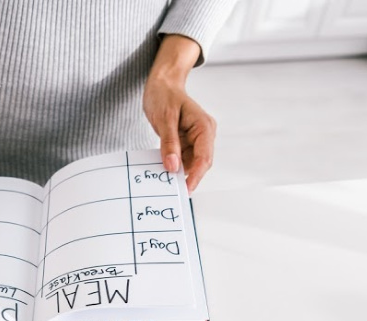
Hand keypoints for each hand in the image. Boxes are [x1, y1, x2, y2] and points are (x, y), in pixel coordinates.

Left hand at [143, 35, 215, 192]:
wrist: (162, 83)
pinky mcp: (186, 142)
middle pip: (200, 163)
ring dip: (179, 172)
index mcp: (204, 127)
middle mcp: (204, 134)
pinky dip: (173, 165)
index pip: (204, 157)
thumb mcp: (164, 119)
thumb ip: (169, 143)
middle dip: (187, 176)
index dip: (196, 176)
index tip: (185, 190)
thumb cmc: (164, 95)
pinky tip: (162, 170)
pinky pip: (182, 159)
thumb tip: (172, 167)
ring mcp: (196, 139)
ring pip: (190, 164)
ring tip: (163, 181)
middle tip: (171, 190)